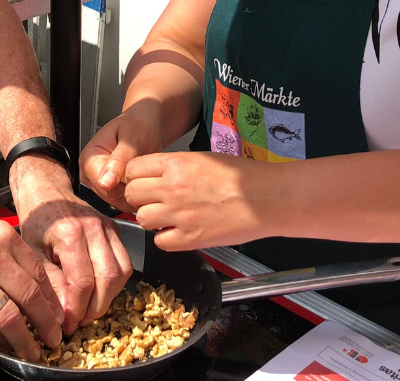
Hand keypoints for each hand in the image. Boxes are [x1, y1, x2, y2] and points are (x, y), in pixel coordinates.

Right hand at [0, 203, 63, 361]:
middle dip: (47, 323)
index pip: (39, 274)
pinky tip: (6, 343)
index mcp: (4, 238)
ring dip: (26, 339)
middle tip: (54, 337)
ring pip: (11, 317)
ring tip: (33, 349)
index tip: (58, 315)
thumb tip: (35, 285)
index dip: (52, 300)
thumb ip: (10, 255)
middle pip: (31, 297)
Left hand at [12, 155, 133, 333]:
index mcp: (70, 232)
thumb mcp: (32, 254)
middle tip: (78, 321)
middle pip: (107, 279)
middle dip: (94, 308)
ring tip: (88, 308)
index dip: (76, 309)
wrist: (46, 191)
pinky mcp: (115, 229)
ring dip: (108, 297)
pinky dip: (115, 282)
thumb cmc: (36, 220)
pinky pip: (124, 262)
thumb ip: (49, 284)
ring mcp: (108, 227)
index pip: (82, 282)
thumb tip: (63, 315)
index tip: (66, 325)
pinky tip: (97, 290)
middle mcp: (94, 228)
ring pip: (122, 272)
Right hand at [79, 104, 164, 211]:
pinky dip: (138, 195)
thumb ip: (119, 160)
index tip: (138, 171)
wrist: (146, 126)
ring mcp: (100, 184)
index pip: (104, 186)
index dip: (126, 183)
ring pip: (119, 202)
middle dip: (131, 187)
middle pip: (110, 197)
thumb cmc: (138, 126)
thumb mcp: (131, 139)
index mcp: (89, 158)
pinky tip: (143, 179)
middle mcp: (90, 173)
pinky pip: (125, 202)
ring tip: (143, 173)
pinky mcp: (111, 190)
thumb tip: (105, 182)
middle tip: (143, 170)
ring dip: (136, 191)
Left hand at [123, 152, 266, 250]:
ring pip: (141, 218)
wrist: (267, 198)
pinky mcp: (189, 238)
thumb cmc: (241, 176)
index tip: (142, 180)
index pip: (132, 169)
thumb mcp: (202, 158)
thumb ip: (174, 166)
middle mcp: (171, 188)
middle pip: (132, 194)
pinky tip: (179, 230)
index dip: (135, 176)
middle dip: (139, 197)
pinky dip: (166, 237)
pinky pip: (160, 241)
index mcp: (175, 164)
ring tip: (168, 215)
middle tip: (153, 199)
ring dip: (151, 217)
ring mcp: (178, 215)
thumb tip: (153, 175)